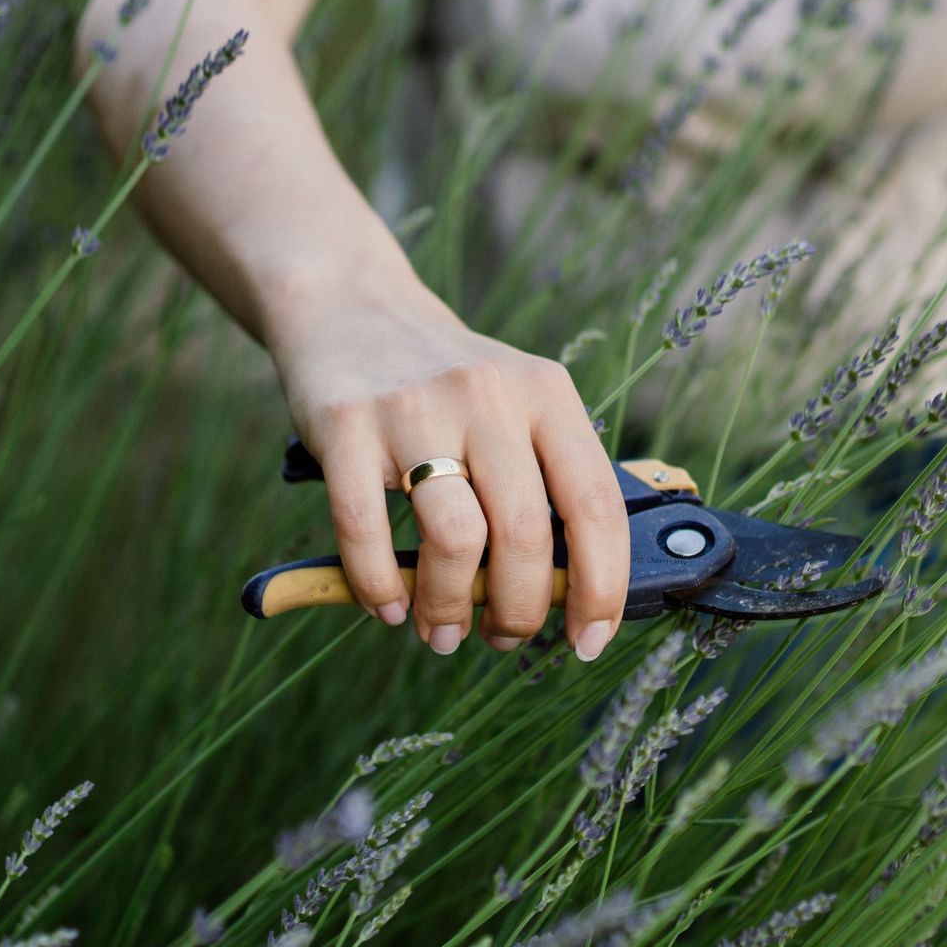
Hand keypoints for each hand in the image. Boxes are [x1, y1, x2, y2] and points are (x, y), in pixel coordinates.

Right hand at [267, 271, 628, 657]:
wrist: (351, 306)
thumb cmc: (450, 387)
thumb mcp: (518, 407)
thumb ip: (547, 484)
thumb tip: (573, 598)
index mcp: (547, 394)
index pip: (595, 505)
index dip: (601, 585)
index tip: (590, 639)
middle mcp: (488, 395)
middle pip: (524, 533)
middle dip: (520, 609)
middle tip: (505, 638)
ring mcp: (414, 407)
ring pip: (455, 539)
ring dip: (451, 607)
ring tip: (443, 632)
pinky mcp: (346, 424)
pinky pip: (366, 530)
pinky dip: (378, 586)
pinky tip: (388, 607)